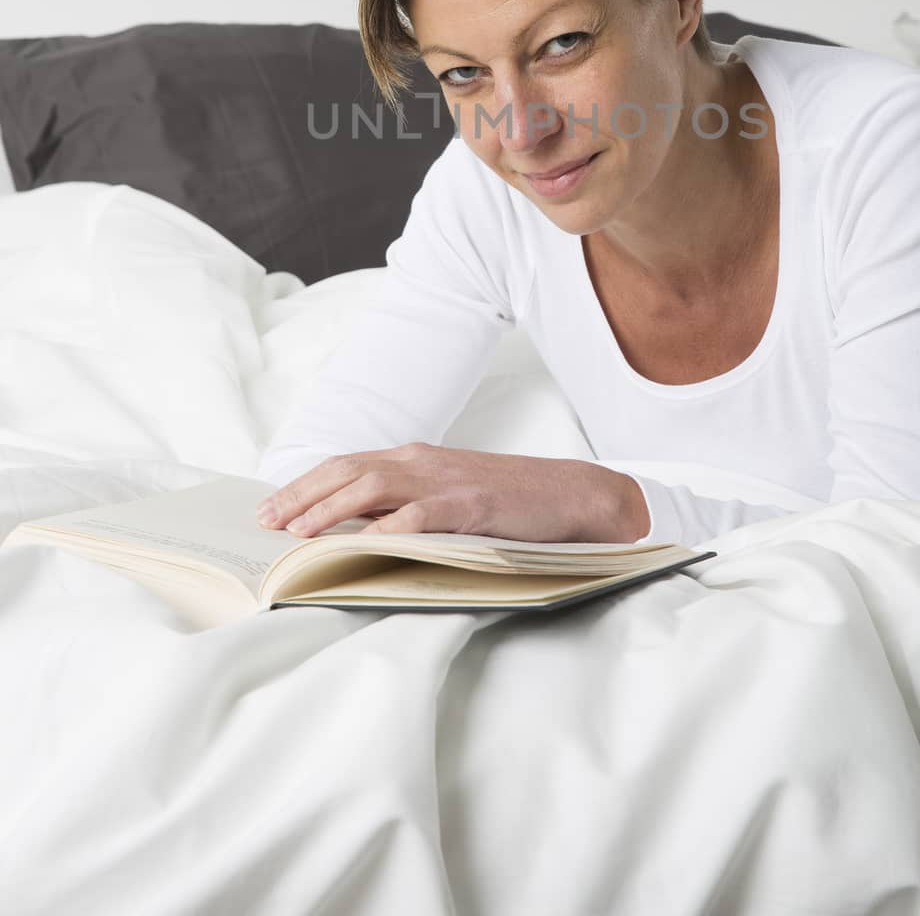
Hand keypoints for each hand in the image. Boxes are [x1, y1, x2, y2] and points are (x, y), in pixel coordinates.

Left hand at [254, 442, 650, 543]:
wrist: (567, 493)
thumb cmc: (506, 501)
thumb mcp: (447, 495)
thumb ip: (404, 504)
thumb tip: (352, 530)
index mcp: (414, 457)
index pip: (345, 465)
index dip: (304, 486)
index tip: (270, 510)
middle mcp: (422, 461)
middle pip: (347, 470)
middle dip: (302, 497)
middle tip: (267, 525)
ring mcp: (446, 479)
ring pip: (373, 487)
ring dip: (331, 511)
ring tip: (300, 535)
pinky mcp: (470, 503)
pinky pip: (421, 514)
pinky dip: (390, 529)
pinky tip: (365, 545)